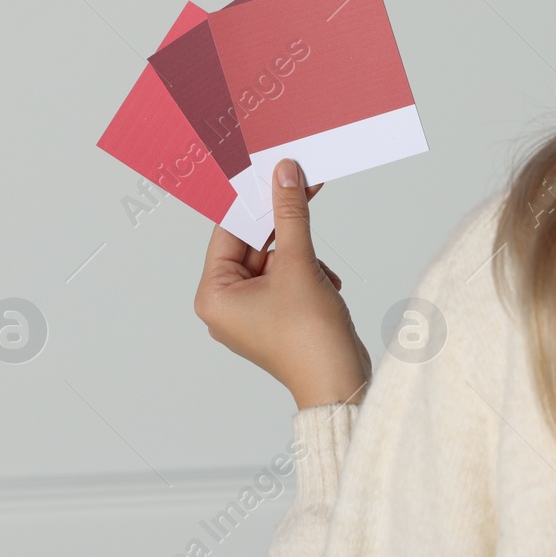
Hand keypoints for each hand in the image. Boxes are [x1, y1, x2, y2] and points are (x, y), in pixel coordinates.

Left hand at [194, 159, 370, 408]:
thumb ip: (289, 215)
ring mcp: (251, 313)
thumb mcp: (299, 264)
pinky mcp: (275, 316)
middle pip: (252, 244)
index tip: (271, 173)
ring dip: (303, 257)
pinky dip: (308, 273)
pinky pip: (287, 277)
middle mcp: (226, 305)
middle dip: (284, 228)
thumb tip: (284, 175)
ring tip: (321, 274)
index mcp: (214, 295)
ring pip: (275, 259)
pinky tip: (327, 285)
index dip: (253, 201)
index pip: (228, 231)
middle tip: (305, 188)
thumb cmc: (309, 339)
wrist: (340, 383)